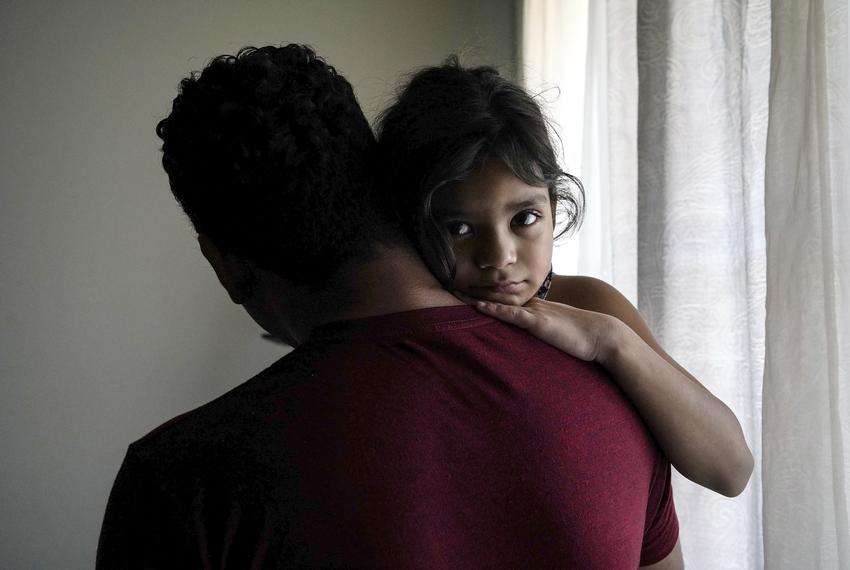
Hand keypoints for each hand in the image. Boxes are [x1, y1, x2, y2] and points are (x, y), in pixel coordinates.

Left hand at [454, 291, 618, 362]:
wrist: (602, 336)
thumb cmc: (582, 339)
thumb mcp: (556, 335)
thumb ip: (542, 336)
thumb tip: (533, 342)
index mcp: (534, 310)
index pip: (503, 300)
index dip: (483, 295)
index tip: (464, 293)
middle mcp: (531, 307)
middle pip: (496, 296)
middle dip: (472, 291)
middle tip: (449, 285)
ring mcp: (534, 313)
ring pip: (499, 302)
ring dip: (476, 297)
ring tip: (454, 292)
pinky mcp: (538, 323)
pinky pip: (512, 315)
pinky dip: (494, 311)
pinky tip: (478, 307)